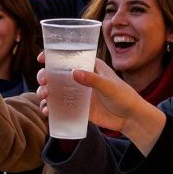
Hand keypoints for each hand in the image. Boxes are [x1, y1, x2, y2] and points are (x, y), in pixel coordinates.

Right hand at [36, 57, 165, 149]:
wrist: (130, 118)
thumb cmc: (124, 96)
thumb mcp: (109, 86)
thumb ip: (93, 80)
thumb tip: (73, 73)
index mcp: (89, 66)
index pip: (68, 56)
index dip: (53, 55)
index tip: (42, 58)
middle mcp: (81, 78)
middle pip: (56, 73)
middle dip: (45, 76)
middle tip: (43, 82)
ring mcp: (77, 93)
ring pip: (55, 90)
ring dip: (44, 92)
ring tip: (44, 97)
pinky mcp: (77, 108)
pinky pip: (59, 107)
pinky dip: (50, 108)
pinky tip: (46, 111)